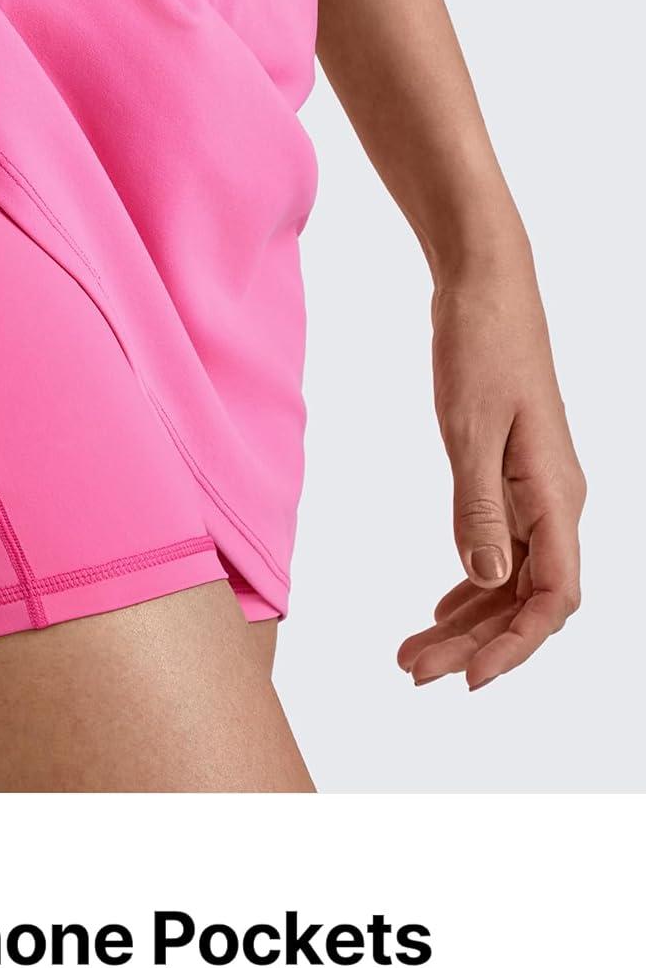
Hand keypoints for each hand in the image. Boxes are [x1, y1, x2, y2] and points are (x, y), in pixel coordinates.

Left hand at [397, 270, 585, 689]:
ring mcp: (535, 491)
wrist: (485, 288)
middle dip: (473, 644)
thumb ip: (479, 508)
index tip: (468, 679)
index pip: (551, 598)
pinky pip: (499, 548)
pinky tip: (439, 609)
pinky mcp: (511, 476)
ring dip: (465, 622)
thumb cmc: (481, 346)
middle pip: (525, 600)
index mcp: (556, 495)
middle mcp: (555, 502)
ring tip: (411, 654)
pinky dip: (469, 584)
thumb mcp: (469, 428)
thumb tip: (485, 582)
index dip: (514, 647)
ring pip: (510, 580)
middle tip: (411, 672)